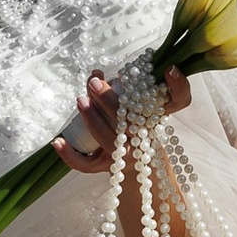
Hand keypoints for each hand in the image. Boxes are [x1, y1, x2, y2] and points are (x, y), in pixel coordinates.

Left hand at [54, 65, 189, 170]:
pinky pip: (86, 165)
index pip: (180, 101)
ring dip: (93, 119)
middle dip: (111, 100)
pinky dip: (69, 155)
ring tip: (80, 100)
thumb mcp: (137, 102)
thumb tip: (96, 73)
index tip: (168, 68)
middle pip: (134, 122)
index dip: (178, 86)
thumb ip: (121, 85)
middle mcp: (145, 138)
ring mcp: (125, 156)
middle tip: (94, 82)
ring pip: (110, 141)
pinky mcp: (104, 167)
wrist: (137, 167)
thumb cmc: (135, 124)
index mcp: (157, 117)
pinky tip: (57, 141)